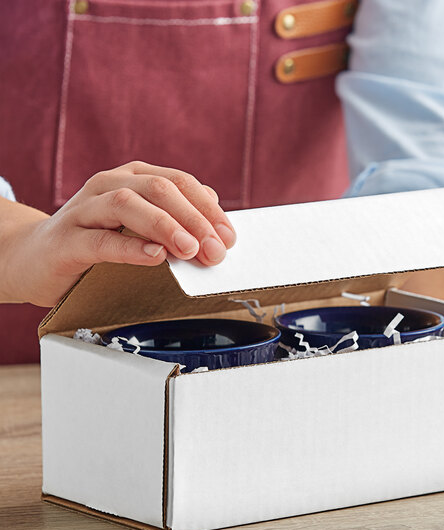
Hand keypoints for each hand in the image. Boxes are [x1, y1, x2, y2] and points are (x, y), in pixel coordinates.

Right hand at [1, 161, 235, 306]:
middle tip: (216, 250)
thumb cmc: (95, 240)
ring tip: (190, 249)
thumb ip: (174, 215)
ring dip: (166, 226)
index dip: (209, 209)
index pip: (180, 183)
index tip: (229, 237)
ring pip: (129, 203)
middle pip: (160, 189)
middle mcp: (109, 185)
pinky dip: (131, 247)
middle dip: (195, 219)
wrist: (34, 257)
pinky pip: (101, 240)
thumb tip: (213, 209)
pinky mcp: (67, 240)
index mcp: (132, 178)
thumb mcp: (140, 225)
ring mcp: (85, 209)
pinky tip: (154, 256)